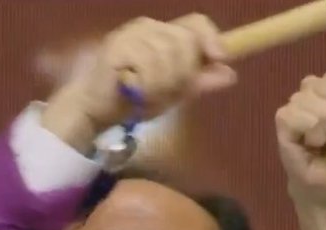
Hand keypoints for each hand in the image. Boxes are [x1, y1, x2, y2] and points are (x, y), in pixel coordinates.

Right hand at [42, 14, 234, 152]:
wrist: (95, 110)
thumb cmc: (133, 99)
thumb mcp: (174, 93)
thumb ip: (198, 82)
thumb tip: (231, 74)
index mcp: (163, 34)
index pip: (195, 23)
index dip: (211, 37)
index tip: (221, 56)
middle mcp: (147, 27)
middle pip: (185, 42)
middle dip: (182, 74)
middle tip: (164, 93)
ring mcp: (131, 34)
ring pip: (168, 55)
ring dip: (162, 84)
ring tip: (145, 94)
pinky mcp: (117, 47)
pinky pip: (148, 65)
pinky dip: (147, 86)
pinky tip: (134, 91)